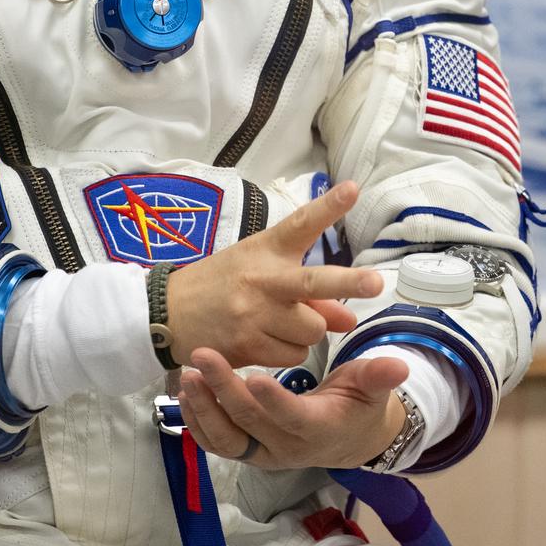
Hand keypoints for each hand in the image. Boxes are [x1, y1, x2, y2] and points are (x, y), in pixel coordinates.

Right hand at [165, 181, 382, 368]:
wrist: (169, 312)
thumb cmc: (221, 283)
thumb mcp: (258, 272)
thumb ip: (306, 293)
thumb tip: (348, 317)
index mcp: (265, 250)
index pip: (300, 224)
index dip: (328, 207)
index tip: (353, 190)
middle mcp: (262, 279)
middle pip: (313, 282)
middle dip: (347, 283)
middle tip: (376, 282)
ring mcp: (254, 313)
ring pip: (312, 330)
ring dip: (307, 331)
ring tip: (280, 323)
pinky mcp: (248, 344)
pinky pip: (293, 355)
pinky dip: (289, 352)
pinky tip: (266, 340)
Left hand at [178, 348, 408, 470]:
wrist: (346, 440)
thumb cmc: (357, 406)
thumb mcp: (370, 389)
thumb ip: (377, 377)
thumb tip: (399, 365)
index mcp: (317, 429)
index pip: (292, 417)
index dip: (273, 400)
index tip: (253, 375)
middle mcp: (286, 447)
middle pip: (250, 422)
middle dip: (223, 389)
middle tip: (203, 355)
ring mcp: (263, 452)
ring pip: (227, 439)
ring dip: (203, 409)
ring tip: (187, 376)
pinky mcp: (248, 451)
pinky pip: (218, 444)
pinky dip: (197, 423)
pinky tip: (184, 394)